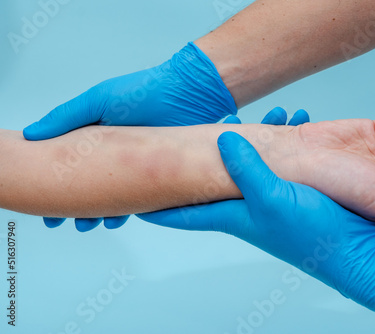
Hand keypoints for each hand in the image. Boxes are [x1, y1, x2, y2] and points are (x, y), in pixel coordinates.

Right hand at [32, 42, 234, 230]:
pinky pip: (139, 198)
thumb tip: (31, 135)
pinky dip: (126, 210)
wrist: (190, 95)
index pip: (69, 164)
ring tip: (87, 224)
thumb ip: (67, 118)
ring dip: (98, 211)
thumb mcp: (99, 100)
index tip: (42, 201)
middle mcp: (115, 152)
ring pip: (112, 195)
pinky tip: (116, 217)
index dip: (54, 182)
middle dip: (74, 205)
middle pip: (89, 184)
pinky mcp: (158, 174)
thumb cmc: (145, 91)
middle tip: (61, 221)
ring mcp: (136, 165)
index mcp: (97, 135)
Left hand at [46, 107, 309, 231]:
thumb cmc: (314, 234)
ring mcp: (268, 198)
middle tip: (203, 125)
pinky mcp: (291, 191)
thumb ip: (245, 169)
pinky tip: (293, 125)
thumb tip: (220, 138)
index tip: (129, 191)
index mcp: (232, 214)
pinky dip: (282, 140)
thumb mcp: (274, 199)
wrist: (358, 250)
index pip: (181, 211)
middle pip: (210, 177)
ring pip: (247, 161)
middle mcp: (244, 206)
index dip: (153, 202)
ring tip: (269, 115)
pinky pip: (277, 159)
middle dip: (206, 150)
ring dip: (253, 136)